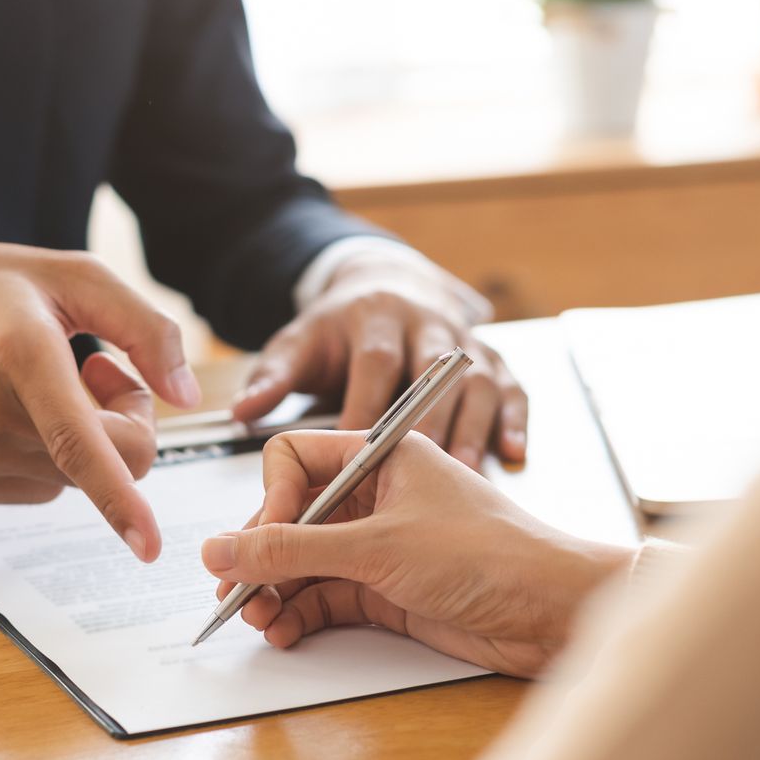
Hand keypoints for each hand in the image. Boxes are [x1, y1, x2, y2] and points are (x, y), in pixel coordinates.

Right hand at [0, 241, 201, 559]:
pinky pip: (35, 488)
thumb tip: (188, 396)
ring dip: (80, 439)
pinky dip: (41, 455)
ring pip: (72, 478)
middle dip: (125, 423)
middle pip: (102, 461)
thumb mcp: (70, 274)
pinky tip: (8, 409)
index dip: (121, 498)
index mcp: (18, 352)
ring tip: (39, 382)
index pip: (79, 443)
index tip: (149, 544)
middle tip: (101, 368)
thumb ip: (145, 327)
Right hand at [200, 430, 631, 675]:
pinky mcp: (388, 590)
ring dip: (275, 590)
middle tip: (238, 590)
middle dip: (262, 555)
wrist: (556, 612)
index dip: (269, 500)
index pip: (294, 458)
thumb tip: (222, 550)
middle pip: (292, 516)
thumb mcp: (377, 547)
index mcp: (379, 455)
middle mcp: (376, 495)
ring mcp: (381, 545)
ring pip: (304, 562)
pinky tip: (283, 631)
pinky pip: (325, 597)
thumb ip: (293, 550)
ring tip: (258, 619)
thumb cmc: (490, 555)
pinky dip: (299, 614)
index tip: (260, 541)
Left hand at [230, 250, 528, 467]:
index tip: (356, 459)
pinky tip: (512, 453)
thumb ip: (274, 376)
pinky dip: (516, 420)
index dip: (367, 409)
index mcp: (377, 317)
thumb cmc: (341, 327)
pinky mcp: (494, 359)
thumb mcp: (301, 342)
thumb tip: (243, 410)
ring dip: (473, 427)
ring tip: (465, 473)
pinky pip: (512, 388)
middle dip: (427, 424)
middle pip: (433, 374)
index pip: (374, 362)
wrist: (386, 283)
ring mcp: (466, 340)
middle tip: (419, 477)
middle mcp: (427, 324)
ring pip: (478, 382)